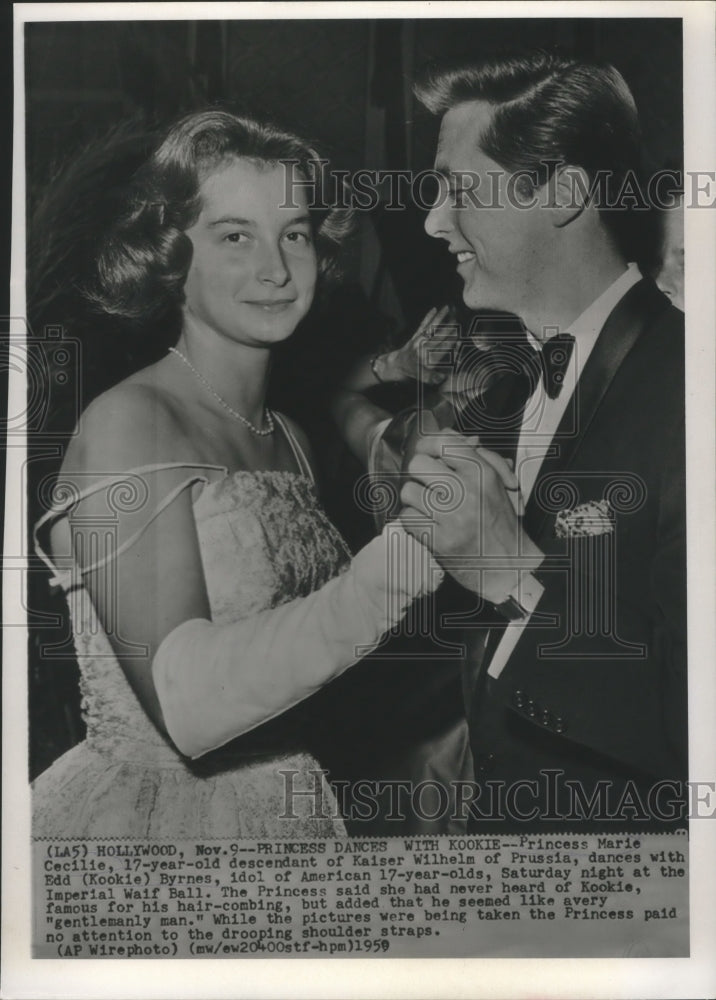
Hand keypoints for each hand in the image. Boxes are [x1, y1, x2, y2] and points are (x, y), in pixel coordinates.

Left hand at [375, 305, 454, 383]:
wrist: (396, 365)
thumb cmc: (412, 372)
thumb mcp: (422, 378)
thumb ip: (432, 377)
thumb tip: (443, 378)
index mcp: (427, 358)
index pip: (442, 349)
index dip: (450, 343)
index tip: (459, 337)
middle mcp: (423, 347)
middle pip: (438, 336)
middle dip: (447, 329)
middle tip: (457, 322)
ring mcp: (419, 340)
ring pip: (431, 327)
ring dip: (439, 318)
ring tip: (447, 308)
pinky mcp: (415, 335)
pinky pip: (422, 325)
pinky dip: (428, 317)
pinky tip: (434, 309)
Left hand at [398, 429, 543, 603]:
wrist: (508, 565)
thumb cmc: (499, 522)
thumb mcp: (496, 482)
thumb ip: (473, 454)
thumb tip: (445, 433)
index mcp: (482, 474)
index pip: (443, 443)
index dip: (428, 445)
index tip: (428, 453)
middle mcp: (466, 492)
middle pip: (418, 464)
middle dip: (419, 473)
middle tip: (427, 483)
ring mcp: (451, 517)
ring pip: (408, 491)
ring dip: (414, 498)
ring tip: (427, 505)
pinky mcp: (438, 540)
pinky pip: (408, 518)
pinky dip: (413, 520)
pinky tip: (426, 523)